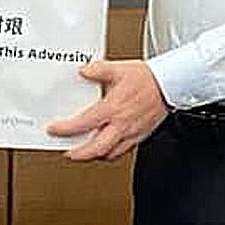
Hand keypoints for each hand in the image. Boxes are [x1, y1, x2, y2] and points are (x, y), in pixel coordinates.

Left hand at [47, 59, 169, 160]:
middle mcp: (121, 124)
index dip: (66, 129)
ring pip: (111, 153)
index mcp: (112, 108)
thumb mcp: (118, 68)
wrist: (170, 84)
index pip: (83, 123)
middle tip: (68, 152)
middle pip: (96, 148)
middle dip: (79, 154)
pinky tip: (107, 148)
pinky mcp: (140, 135)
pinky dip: (112, 153)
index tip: (54, 130)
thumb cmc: (147, 78)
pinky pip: (124, 151)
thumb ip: (98, 70)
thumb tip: (83, 71)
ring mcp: (132, 132)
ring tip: (86, 152)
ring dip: (96, 155)